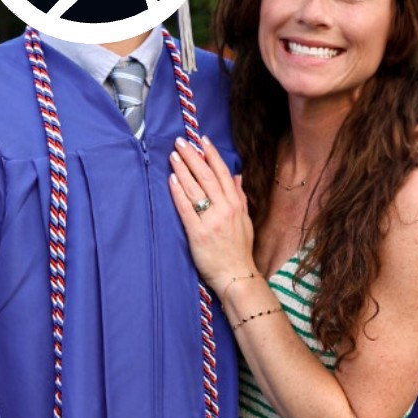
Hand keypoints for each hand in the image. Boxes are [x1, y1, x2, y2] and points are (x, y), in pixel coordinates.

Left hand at [169, 136, 255, 300]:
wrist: (237, 276)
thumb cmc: (239, 251)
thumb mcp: (245, 221)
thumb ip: (240, 197)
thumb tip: (237, 176)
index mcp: (236, 205)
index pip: (223, 174)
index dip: (212, 155)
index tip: (202, 141)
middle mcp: (225, 209)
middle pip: (207, 176)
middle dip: (193, 157)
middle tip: (181, 142)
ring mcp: (211, 221)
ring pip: (196, 189)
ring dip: (183, 170)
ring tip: (173, 156)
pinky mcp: (198, 233)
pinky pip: (187, 208)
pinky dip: (178, 192)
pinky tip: (172, 180)